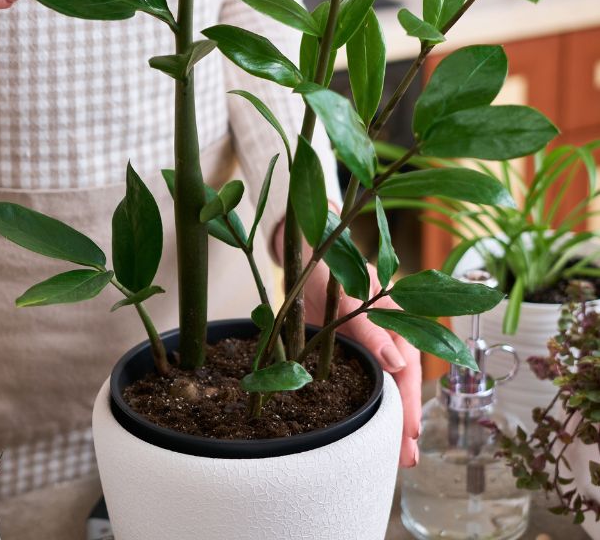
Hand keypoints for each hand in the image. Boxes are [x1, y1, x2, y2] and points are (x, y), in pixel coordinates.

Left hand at [273, 217, 420, 467]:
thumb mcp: (350, 294)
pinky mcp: (341, 349)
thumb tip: (398, 363)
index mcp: (394, 322)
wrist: (303, 253)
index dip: (408, 405)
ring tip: (390, 454)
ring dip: (384, 418)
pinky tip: (359, 425)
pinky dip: (361, 403)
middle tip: (405, 460)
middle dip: (402, 422)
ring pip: (378, 386)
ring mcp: (361, 345)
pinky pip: (355, 379)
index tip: (410, 434)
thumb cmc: (331, 265)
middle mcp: (382, 337)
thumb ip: (371, 327)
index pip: (406, 371)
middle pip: (397, 385)